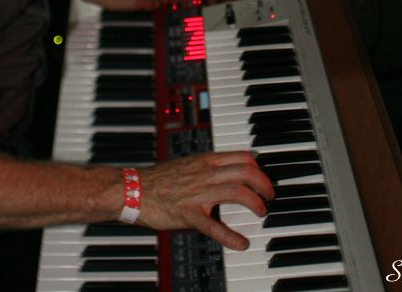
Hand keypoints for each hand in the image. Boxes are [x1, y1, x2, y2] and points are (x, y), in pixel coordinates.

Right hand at [138, 152, 274, 248]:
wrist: (133, 189)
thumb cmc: (158, 179)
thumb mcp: (188, 164)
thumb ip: (208, 166)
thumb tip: (226, 170)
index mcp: (205, 161)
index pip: (241, 157)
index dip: (257, 167)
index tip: (261, 176)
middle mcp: (205, 174)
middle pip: (246, 172)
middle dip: (263, 184)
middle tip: (268, 196)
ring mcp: (198, 194)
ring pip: (237, 192)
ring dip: (255, 203)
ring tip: (260, 212)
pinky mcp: (188, 214)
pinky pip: (213, 226)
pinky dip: (230, 236)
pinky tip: (241, 243)